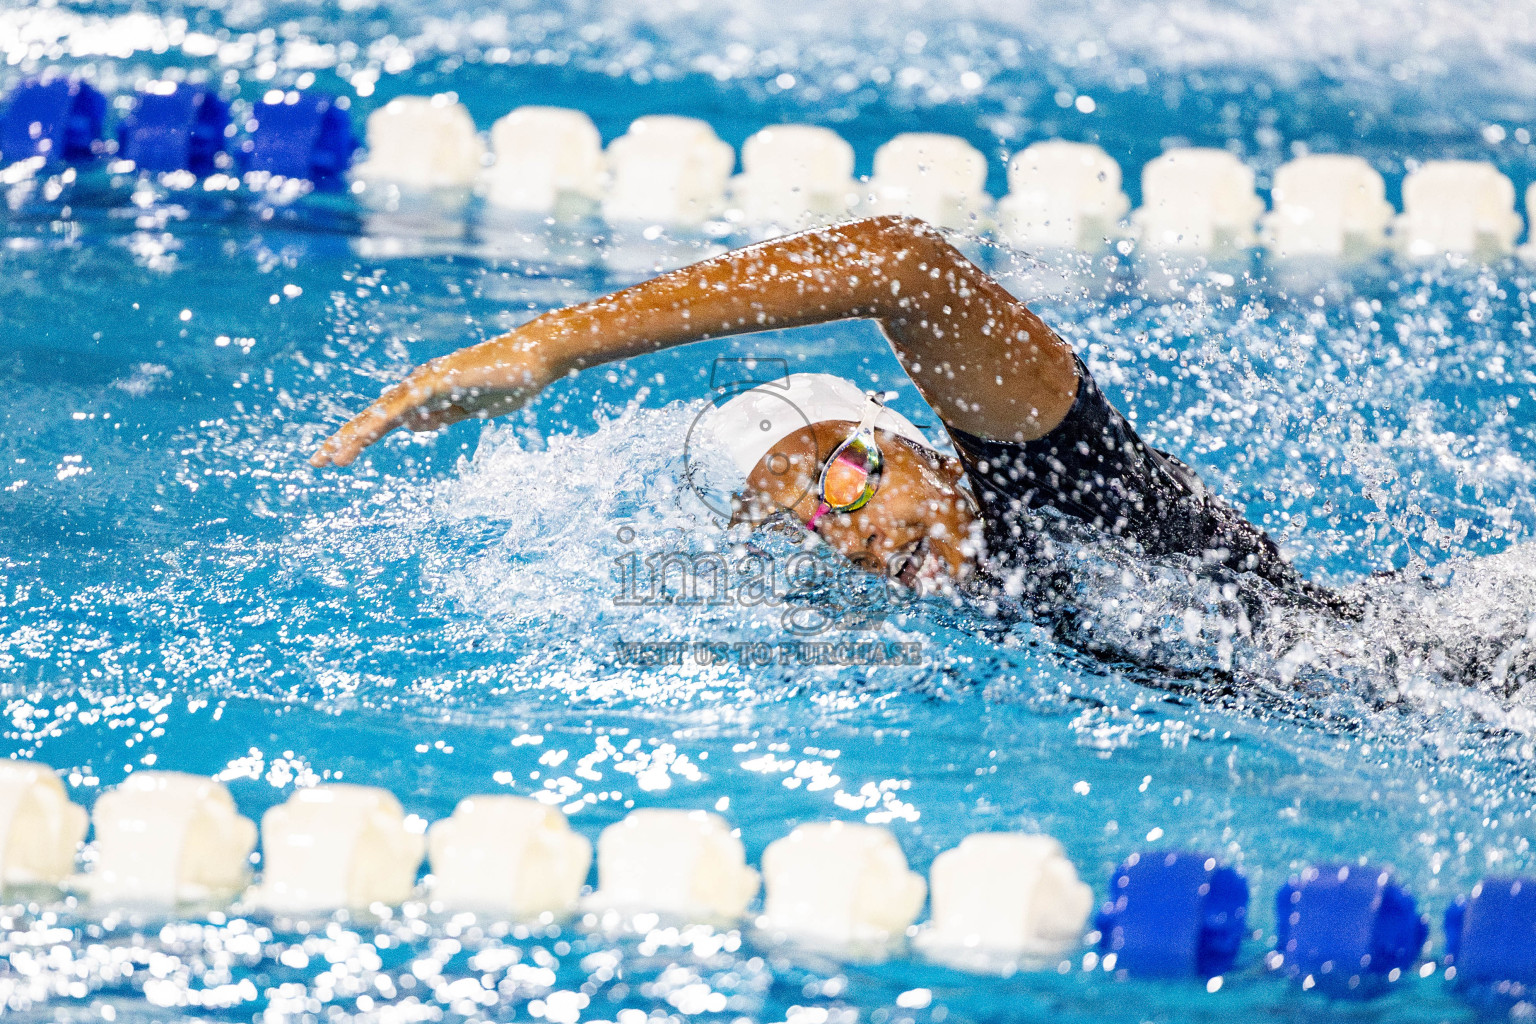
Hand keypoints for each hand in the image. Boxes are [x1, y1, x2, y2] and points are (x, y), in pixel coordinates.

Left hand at [310, 341, 552, 466]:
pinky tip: (363, 438)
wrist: (534, 359)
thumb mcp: (470, 407)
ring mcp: (426, 382)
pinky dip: (381, 423)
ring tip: (333, 458)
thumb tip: (412, 426)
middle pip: (374, 416)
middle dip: (344, 439)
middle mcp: (418, 386)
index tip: (336, 457)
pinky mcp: (437, 382)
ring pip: (381, 414)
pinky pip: (403, 407)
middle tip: (316, 462)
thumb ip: (442, 416)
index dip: (359, 438)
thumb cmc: (507, 381)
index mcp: (425, 394)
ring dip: (355, 436)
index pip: (384, 419)